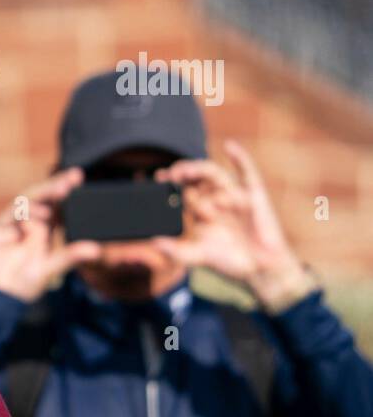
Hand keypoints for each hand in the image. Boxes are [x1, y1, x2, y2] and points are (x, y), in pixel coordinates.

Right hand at [0, 167, 102, 301]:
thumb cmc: (23, 279)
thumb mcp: (52, 267)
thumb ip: (70, 256)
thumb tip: (96, 250)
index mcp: (44, 226)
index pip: (56, 203)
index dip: (66, 189)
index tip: (78, 177)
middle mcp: (27, 221)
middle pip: (40, 196)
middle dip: (54, 186)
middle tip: (70, 180)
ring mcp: (10, 223)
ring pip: (23, 204)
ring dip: (38, 201)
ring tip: (54, 202)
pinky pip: (6, 222)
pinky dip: (17, 222)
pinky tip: (26, 228)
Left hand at [152, 139, 315, 313]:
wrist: (261, 269)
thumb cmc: (229, 262)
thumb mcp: (199, 257)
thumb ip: (177, 251)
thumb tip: (155, 243)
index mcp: (198, 211)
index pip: (180, 191)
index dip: (168, 184)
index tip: (157, 179)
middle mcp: (214, 199)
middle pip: (194, 178)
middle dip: (181, 174)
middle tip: (170, 176)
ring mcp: (233, 194)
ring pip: (213, 174)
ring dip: (199, 169)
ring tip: (185, 171)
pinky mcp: (253, 194)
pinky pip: (247, 172)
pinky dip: (240, 158)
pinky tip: (229, 147)